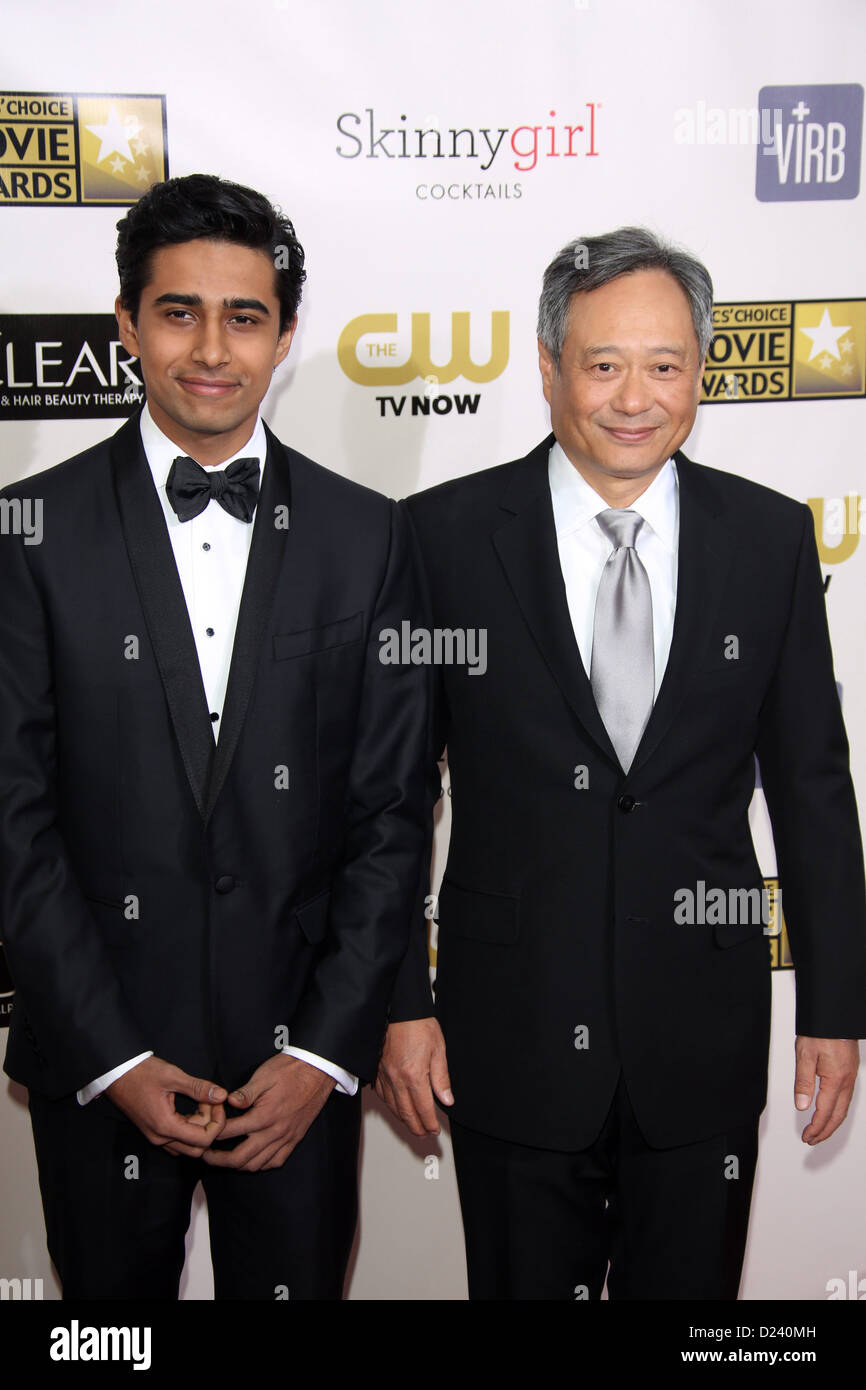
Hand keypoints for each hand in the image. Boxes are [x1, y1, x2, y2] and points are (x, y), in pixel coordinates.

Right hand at [106, 1055, 226, 1155]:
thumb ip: (198, 1088)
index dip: (217, 1123)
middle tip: (211, 1103)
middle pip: (197, 1148)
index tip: (217, 1102)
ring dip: (200, 1129)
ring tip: (202, 1103)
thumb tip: (221, 1095)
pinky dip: (190, 1128)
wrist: (116, 1074)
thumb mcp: (172, 1076)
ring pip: (187, 1146)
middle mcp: (159, 1137)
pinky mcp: (153, 1132)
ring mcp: (155, 1136)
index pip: (203, 1140)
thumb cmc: (141, 1073)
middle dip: (210, 1127)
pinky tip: (192, 1108)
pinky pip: (178, 1140)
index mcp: (165, 1125)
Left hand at [202, 1054, 334, 1171]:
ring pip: (257, 1164)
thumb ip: (245, 1092)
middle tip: (205, 1155)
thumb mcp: (264, 1075)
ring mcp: (286, 1138)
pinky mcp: (294, 1140)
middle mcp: (274, 1132)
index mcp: (264, 1115)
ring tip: (224, 1160)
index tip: (202, 1135)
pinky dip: (260, 1164)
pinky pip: (275, 1162)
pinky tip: (252, 1159)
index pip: (230, 1132)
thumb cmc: (289, 1070)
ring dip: (237, 1165)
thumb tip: (227, 1102)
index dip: (212, 1135)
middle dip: (219, 1159)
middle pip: (241, 1157)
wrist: (318, 1072)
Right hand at [375, 1017, 452, 1135]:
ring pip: (392, 1106)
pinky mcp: (376, 1070)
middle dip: (416, 1127)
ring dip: (403, 1119)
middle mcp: (396, 1078)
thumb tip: (447, 1099)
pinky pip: (381, 1095)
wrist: (400, 1010)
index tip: (435, 1129)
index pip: (423, 1108)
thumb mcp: (439, 1050)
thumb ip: (442, 1078)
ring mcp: (384, 1075)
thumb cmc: (419, 1025)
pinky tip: (396, 1107)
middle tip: (425, 1133)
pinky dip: (390, 1105)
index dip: (430, 1123)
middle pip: (406, 1112)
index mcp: (414, 1075)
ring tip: (412, 1125)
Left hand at [794, 1036, 858, 1143]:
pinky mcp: (851, 1072)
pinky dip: (838, 1111)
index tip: (807, 1136)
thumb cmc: (820, 1031)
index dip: (816, 1128)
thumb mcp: (805, 1055)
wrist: (834, 1015)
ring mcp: (851, 1077)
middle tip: (812, 1140)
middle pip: (838, 1115)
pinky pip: (847, 1098)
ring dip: (832, 1123)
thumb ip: (803, 1082)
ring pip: (844, 1108)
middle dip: (825, 1131)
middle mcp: (847, 1081)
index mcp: (836, 1080)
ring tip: (820, 1131)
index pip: (825, 1112)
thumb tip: (802, 1106)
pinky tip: (831, 1112)